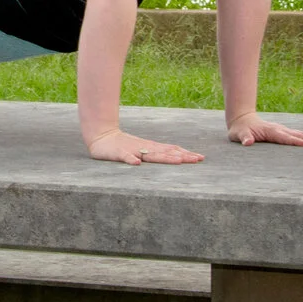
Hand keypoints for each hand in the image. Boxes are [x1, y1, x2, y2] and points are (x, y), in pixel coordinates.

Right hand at [85, 129, 205, 165]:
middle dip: (182, 156)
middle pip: (166, 153)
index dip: (186, 154)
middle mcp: (145, 148)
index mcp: (151, 148)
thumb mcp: (143, 149)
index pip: (172, 150)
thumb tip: (178, 157)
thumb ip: (158, 153)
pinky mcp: (119, 153)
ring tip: (178, 161)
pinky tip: (137, 164)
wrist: (102, 137)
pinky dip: (131, 160)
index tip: (200, 158)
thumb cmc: (124, 146)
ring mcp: (133, 150)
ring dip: (164, 157)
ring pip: (151, 154)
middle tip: (197, 159)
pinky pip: (126, 157)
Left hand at [226, 114, 302, 147]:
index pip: (285, 138)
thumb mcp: (238, 134)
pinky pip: (300, 135)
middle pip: (300, 134)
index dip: (296, 141)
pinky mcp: (285, 133)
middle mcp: (280, 129)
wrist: (242, 119)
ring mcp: (284, 130)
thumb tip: (248, 143)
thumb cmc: (240, 130)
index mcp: (271, 131)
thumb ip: (244, 138)